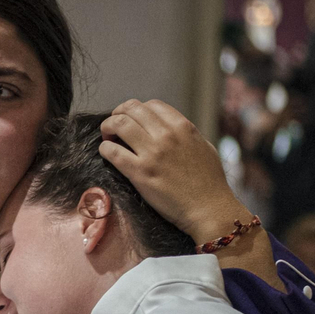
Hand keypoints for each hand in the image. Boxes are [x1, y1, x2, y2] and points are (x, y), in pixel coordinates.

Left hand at [98, 99, 248, 242]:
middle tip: (114, 127)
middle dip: (118, 114)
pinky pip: (112, 151)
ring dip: (108, 128)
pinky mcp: (140, 172)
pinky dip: (105, 149)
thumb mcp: (203, 146)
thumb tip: (168, 128)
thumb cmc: (209, 182)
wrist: (209, 209)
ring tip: (108, 138)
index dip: (137, 110)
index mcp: (183, 126)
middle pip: (131, 109)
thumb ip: (185, 134)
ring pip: (119, 124)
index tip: (132, 120)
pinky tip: (107, 153)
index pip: (151, 104)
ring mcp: (152, 153)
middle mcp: (167, 135)